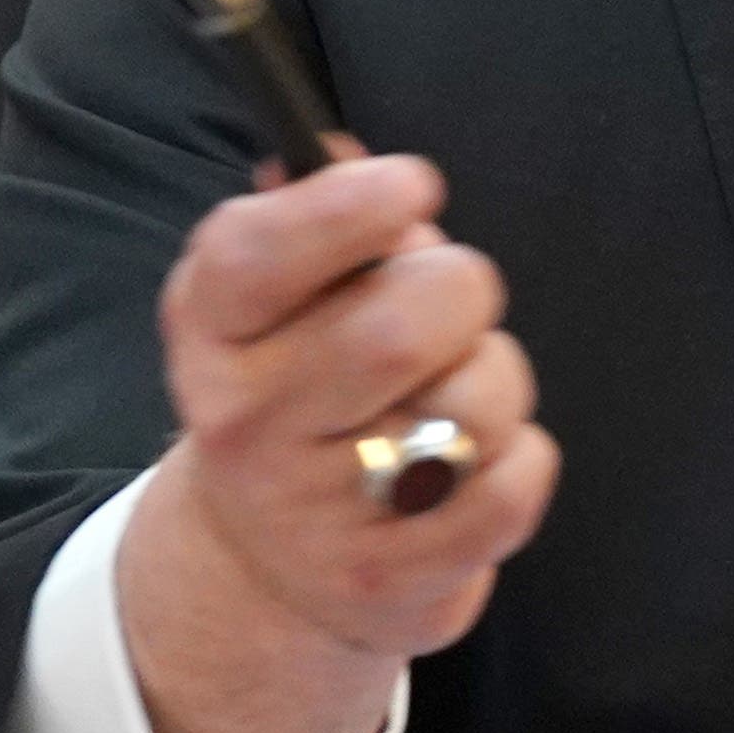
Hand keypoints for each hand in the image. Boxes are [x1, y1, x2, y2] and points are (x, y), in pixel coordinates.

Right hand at [114, 144, 557, 732]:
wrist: (271, 565)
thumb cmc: (304, 392)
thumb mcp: (279, 300)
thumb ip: (313, 216)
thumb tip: (338, 149)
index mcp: (211, 332)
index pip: (258, 252)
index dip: (349, 205)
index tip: (412, 184)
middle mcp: (245, 424)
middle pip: (401, 323)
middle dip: (461, 288)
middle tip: (452, 303)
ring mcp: (313, 515)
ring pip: (473, 402)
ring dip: (496, 380)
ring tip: (450, 398)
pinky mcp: (387, 583)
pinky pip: (513, 487)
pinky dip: (522, 460)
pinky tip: (475, 466)